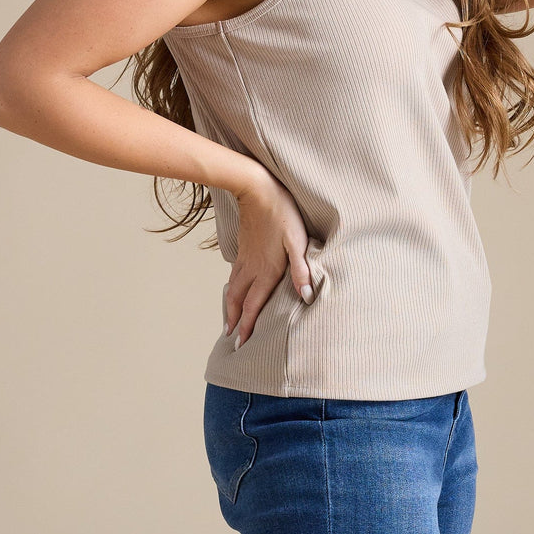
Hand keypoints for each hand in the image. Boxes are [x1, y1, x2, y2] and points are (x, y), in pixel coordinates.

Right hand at [226, 170, 314, 347]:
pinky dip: (230, 288)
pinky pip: (233, 274)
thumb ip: (301, 270)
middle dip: (233, 320)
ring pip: (232, 288)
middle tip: (230, 337)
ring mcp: (245, 257)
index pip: (254, 304)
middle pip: (237, 300)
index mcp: (266, 270)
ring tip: (227, 319)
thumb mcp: (298, 241)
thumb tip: (306, 297)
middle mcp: (252, 268)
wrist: (256, 190)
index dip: (247, 325)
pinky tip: (233, 287)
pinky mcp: (243, 247)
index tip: (241, 343)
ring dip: (229, 306)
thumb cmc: (282, 214)